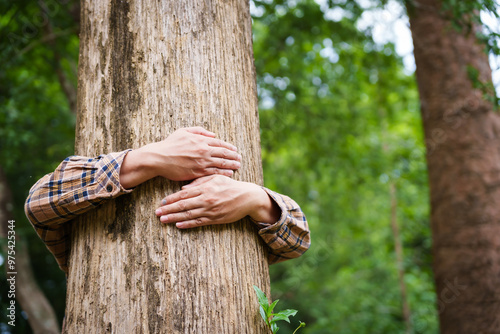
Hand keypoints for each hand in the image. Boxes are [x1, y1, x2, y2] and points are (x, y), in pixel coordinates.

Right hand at [120, 127, 241, 187]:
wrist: (159, 158)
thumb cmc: (170, 144)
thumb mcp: (184, 131)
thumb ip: (199, 131)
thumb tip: (212, 135)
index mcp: (201, 140)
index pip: (220, 144)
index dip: (229, 147)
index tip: (235, 150)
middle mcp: (203, 151)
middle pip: (224, 154)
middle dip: (233, 156)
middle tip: (240, 158)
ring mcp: (201, 162)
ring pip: (221, 164)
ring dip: (231, 165)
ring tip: (238, 166)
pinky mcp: (197, 173)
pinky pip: (213, 173)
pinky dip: (223, 173)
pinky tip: (229, 173)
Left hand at [155, 175, 280, 227]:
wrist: (248, 197)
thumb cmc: (231, 185)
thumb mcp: (216, 178)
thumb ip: (199, 182)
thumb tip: (183, 188)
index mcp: (206, 188)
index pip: (184, 194)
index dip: (172, 198)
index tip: (162, 201)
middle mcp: (206, 199)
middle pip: (183, 205)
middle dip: (169, 209)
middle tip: (157, 212)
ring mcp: (210, 210)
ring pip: (189, 215)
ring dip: (174, 218)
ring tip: (163, 220)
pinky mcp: (215, 219)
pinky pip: (199, 222)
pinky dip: (188, 224)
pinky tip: (178, 225)